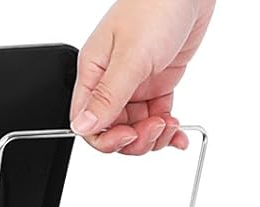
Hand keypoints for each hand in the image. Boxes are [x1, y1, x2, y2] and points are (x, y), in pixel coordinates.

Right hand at [71, 0, 214, 154]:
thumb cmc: (155, 6)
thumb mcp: (130, 55)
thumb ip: (108, 96)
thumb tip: (83, 127)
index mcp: (93, 73)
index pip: (88, 124)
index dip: (107, 140)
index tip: (129, 136)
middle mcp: (110, 82)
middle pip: (113, 131)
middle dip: (135, 140)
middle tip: (154, 129)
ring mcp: (134, 85)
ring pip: (135, 129)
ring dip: (153, 137)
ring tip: (169, 126)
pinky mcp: (156, 84)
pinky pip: (155, 117)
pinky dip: (167, 129)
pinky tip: (176, 131)